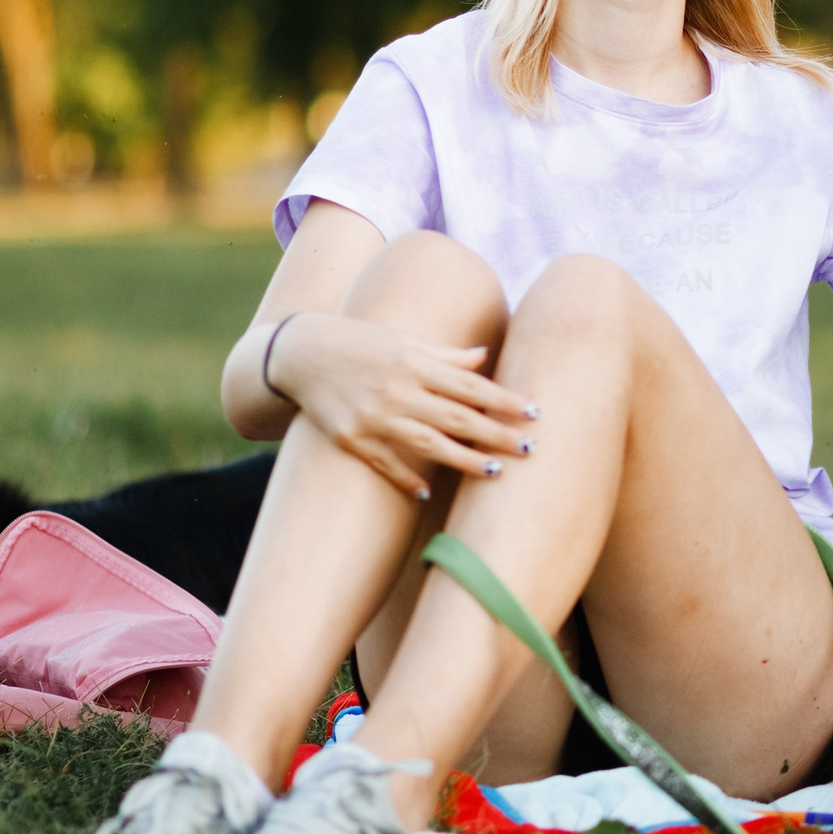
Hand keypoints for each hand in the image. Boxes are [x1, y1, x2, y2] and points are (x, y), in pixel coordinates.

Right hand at [265, 313, 537, 499]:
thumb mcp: (403, 341)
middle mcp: (397, 391)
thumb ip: (445, 355)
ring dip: (463, 460)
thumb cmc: (359, 343)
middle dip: (495, 434)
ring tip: (494, 471)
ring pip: (428, 445)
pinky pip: (385, 463)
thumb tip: (484, 357)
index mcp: (414, 364)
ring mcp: (373, 417)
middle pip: (457, 418)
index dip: (504, 400)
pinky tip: (427, 492)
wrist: (299, 353)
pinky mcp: (350, 438)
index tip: (534, 413)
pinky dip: (406, 479)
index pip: (470, 385)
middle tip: (529, 448)